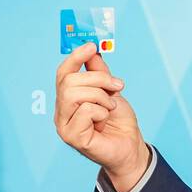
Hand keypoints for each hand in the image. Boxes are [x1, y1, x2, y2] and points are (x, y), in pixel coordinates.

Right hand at [54, 42, 148, 191]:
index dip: (75, 57)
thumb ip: (100, 72)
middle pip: (69, 81)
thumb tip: (93, 50)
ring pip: (74, 94)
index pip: (63, 73)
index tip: (91, 45)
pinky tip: (105, 121)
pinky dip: (101, 111)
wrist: (130, 146)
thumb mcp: (111, 91)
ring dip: (101, 97)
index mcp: (68, 99)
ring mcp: (64, 125)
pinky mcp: (72, 137)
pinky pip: (85, 110)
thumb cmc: (118, 121)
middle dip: (98, 79)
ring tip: (111, 107)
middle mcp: (61, 111)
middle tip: (117, 86)